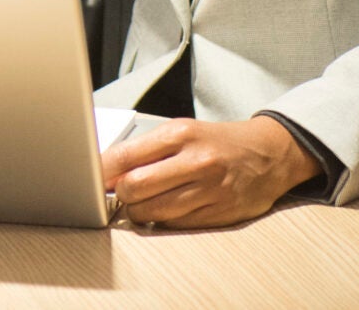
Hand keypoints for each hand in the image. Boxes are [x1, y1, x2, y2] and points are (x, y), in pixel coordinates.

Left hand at [101, 115, 314, 228]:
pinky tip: (169, 210)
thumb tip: (103, 172)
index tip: (90, 179)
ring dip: (139, 212)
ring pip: (152, 211)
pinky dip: (164, 221)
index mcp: (181, 133)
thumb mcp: (182, 133)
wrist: (268, 153)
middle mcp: (195, 160)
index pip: (124, 156)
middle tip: (124, 192)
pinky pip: (175, 225)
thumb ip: (144, 150)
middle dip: (120, 194)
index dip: (100, 172)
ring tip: (145, 202)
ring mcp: (209, 189)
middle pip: (133, 187)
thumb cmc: (216, 142)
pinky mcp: (219, 213)